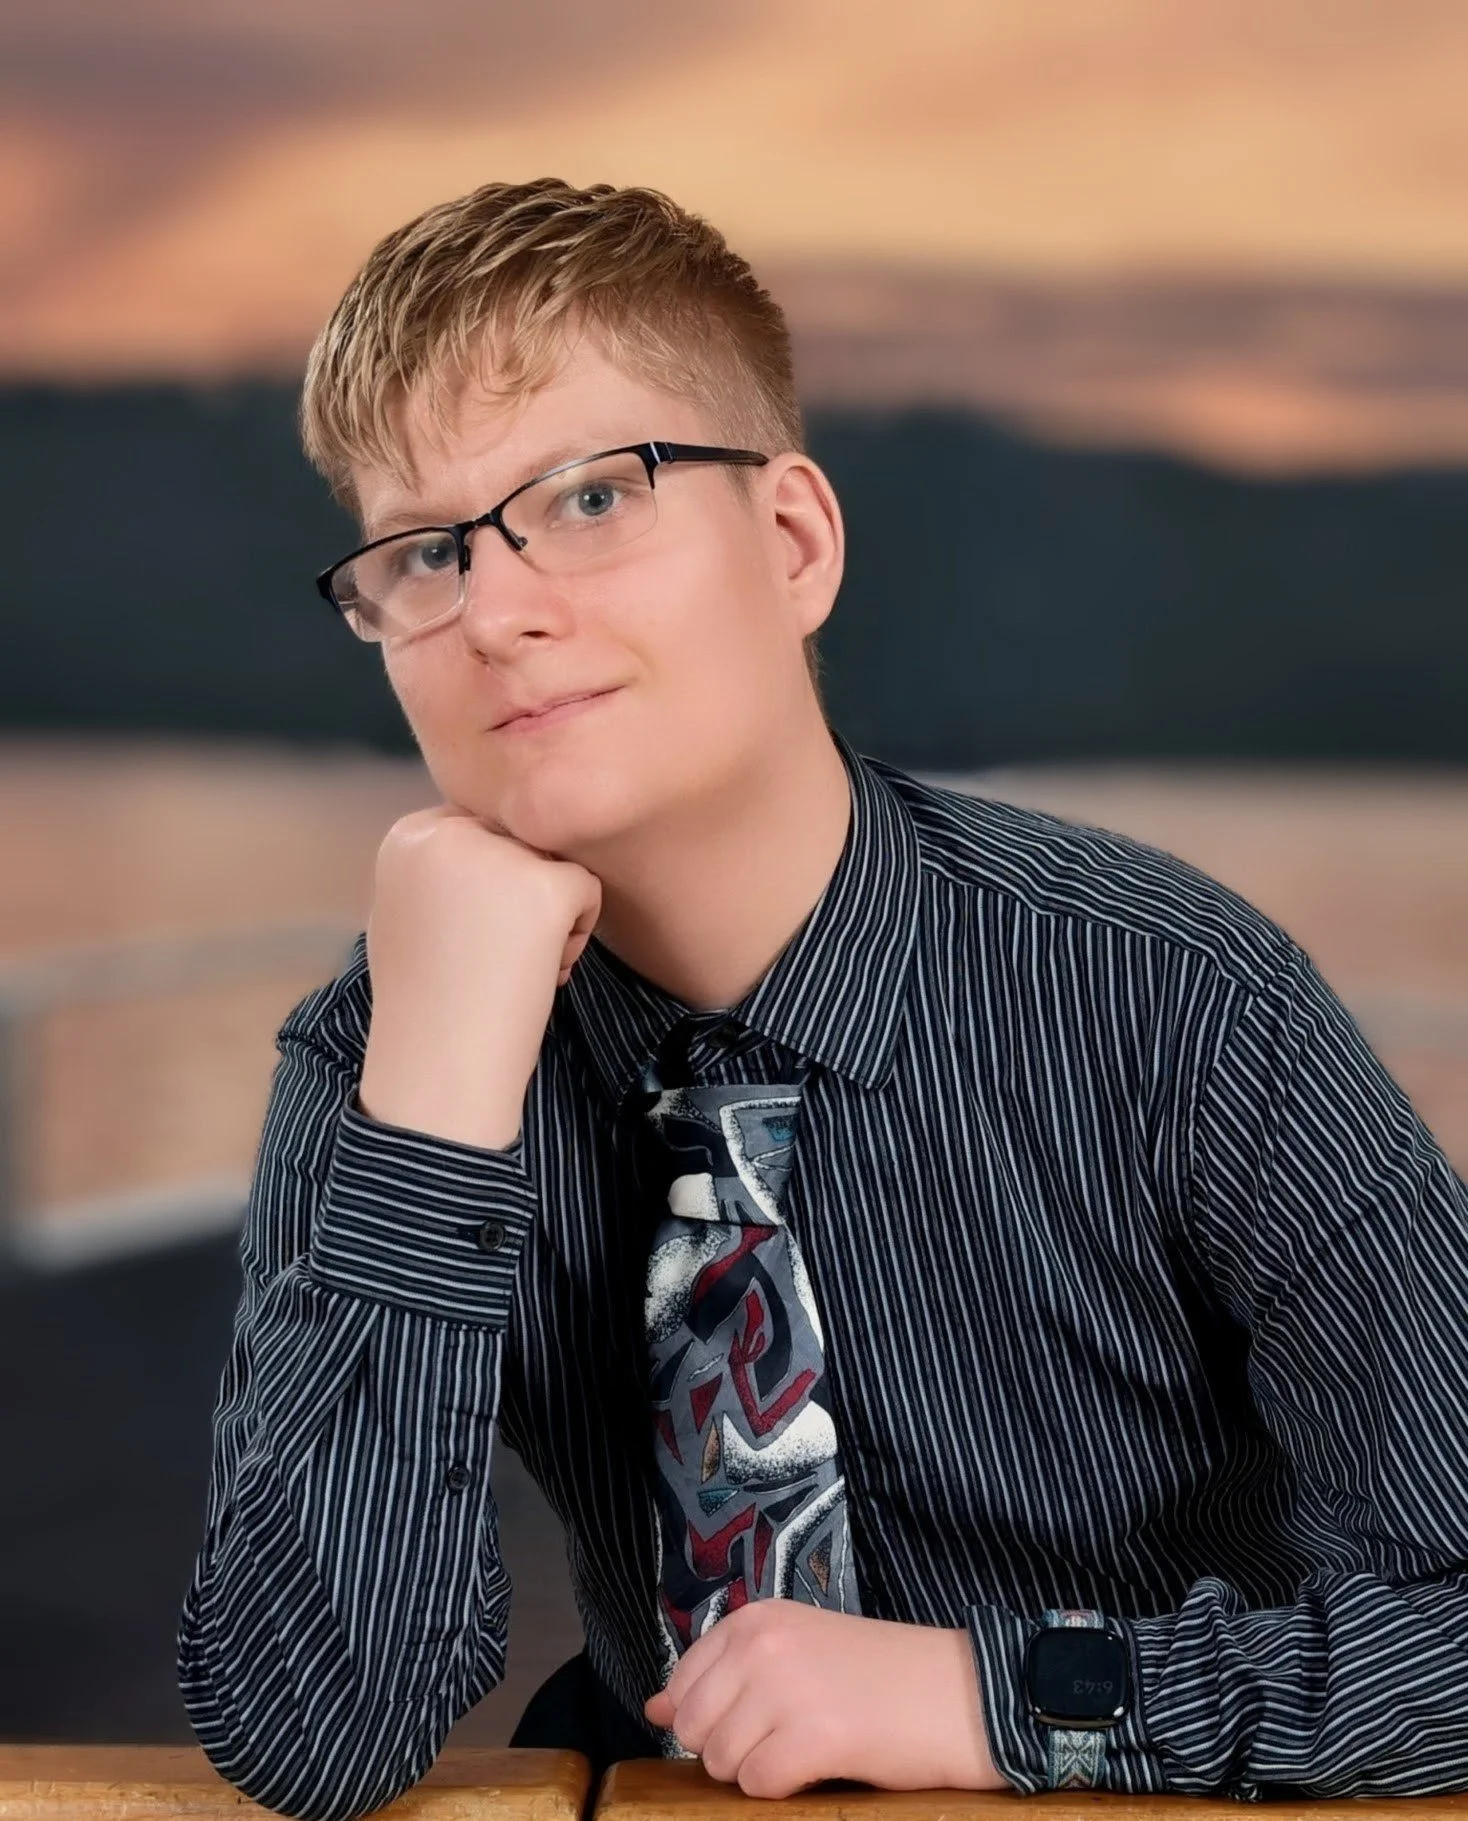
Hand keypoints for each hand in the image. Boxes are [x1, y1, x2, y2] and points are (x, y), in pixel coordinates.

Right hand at [357, 804, 601, 1148]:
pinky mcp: (545, 886)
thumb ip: (439, 870)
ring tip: (515, 968)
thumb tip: (489, 850)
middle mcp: (448, 832)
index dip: (488, 886)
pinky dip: (578, 934)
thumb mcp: (406, 912)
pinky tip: (544, 972)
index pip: (479, 831)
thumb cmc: (426, 1002)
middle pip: (521, 843)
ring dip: (549, 916)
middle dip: (520, 896)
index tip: (471, 938)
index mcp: (407, 837)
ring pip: (555, 864)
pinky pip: (588, 891)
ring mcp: (498, 856)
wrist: (439, 1063)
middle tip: (496, 957)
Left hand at [642, 1603, 1006, 1797]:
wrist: (961, 1693)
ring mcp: (787, 1688)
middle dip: (729, 1749)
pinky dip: (785, 1788)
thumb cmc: (881, 1677)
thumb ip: (723, 1676)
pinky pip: (758, 1786)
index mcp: (756, 1619)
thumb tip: (653, 1708)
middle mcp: (763, 1645)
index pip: (680, 1686)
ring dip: (760, 1770)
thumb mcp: (795, 1654)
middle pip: (693, 1728)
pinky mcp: (815, 1736)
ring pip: (721, 1763)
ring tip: (810, 1747)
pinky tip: (822, 1765)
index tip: (756, 1719)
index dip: (709, 1719)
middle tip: (787, 1737)